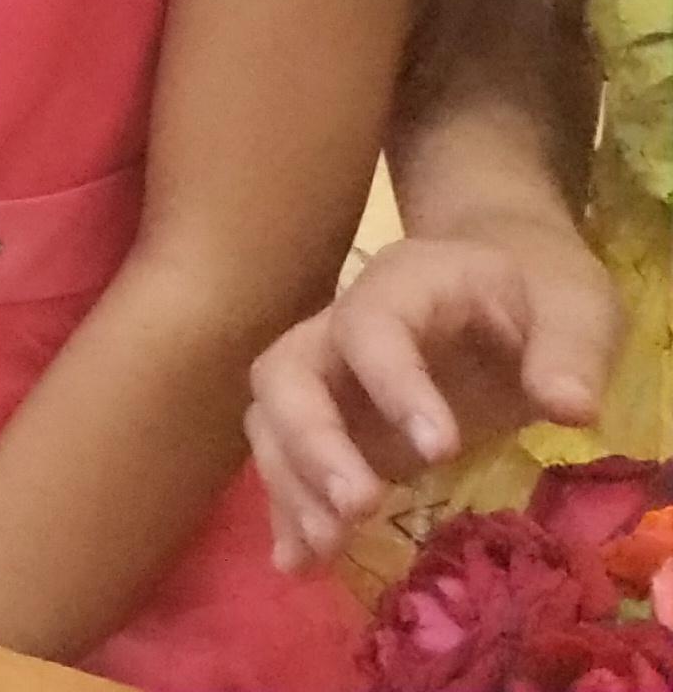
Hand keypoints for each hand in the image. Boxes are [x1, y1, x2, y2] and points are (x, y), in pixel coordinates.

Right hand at [244, 220, 622, 564]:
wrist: (506, 285)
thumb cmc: (539, 295)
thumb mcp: (574, 308)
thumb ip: (570, 350)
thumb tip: (570, 408)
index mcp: (402, 286)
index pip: (370, 325)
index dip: (392, 384)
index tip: (442, 451)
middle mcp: (341, 327)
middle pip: (286, 371)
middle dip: (311, 441)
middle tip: (359, 506)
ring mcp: (332, 379)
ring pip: (273, 418)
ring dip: (292, 482)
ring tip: (328, 547)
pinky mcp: (338, 427)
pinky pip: (290, 460)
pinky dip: (288, 509)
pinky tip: (300, 562)